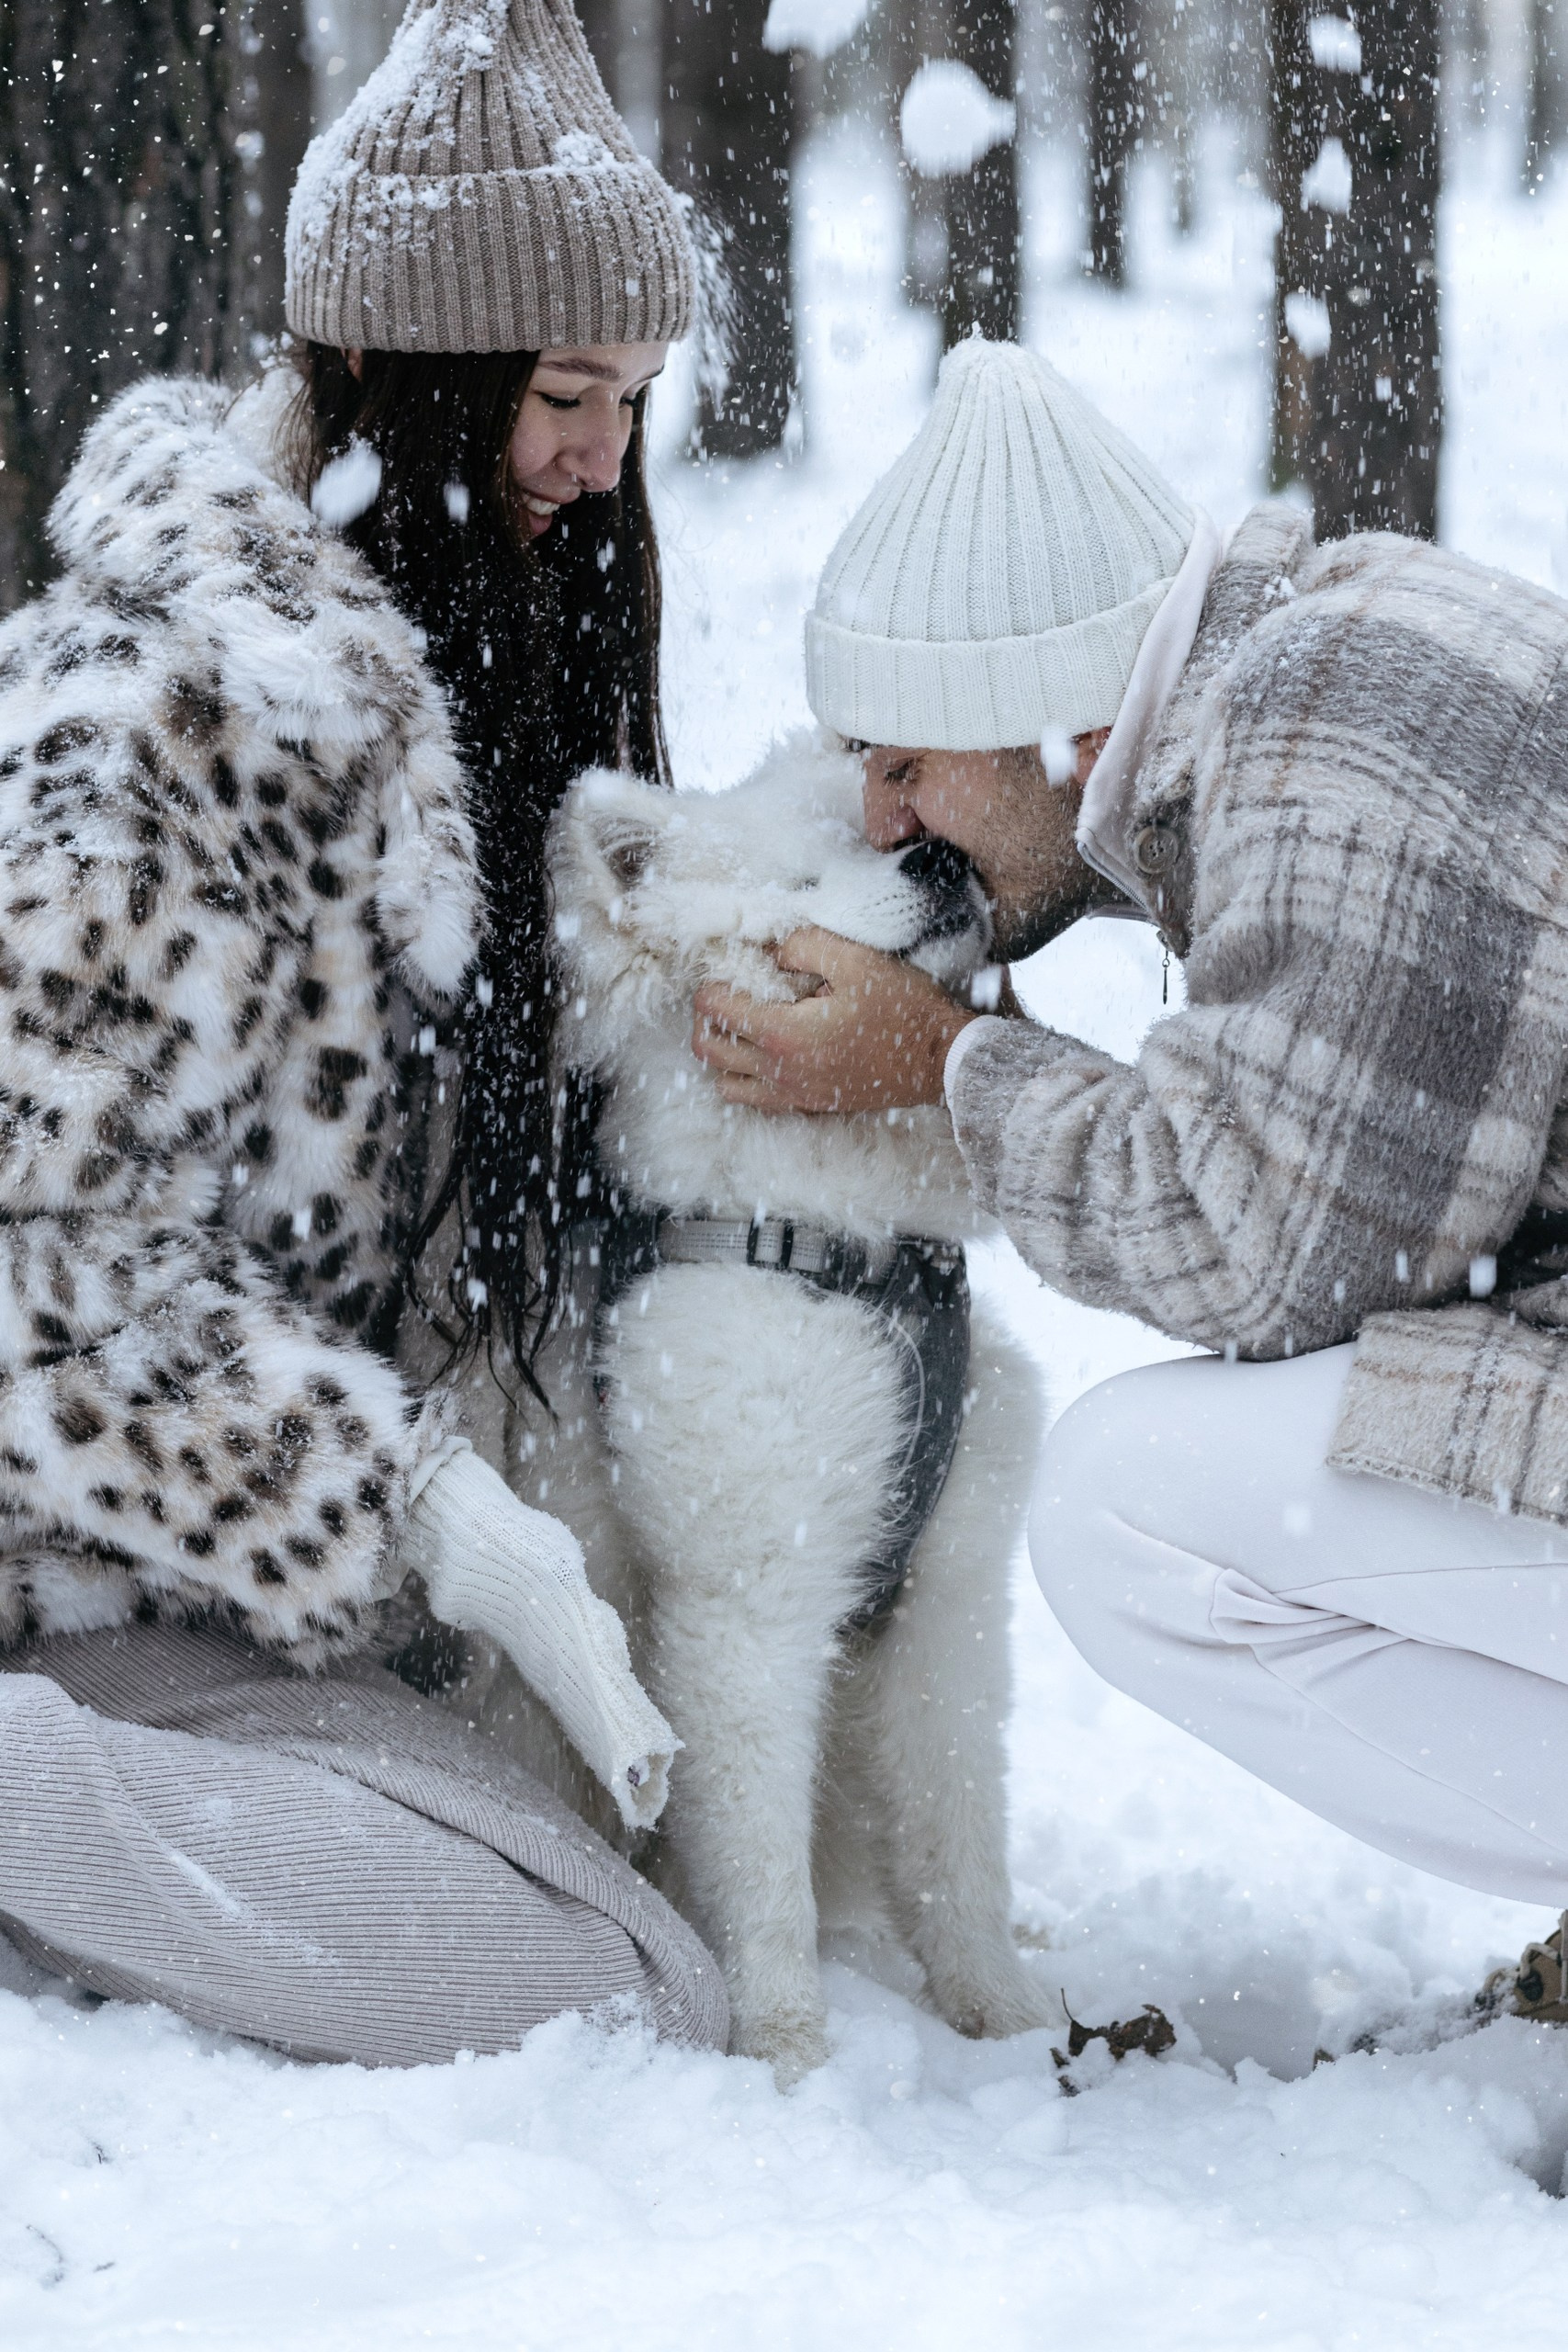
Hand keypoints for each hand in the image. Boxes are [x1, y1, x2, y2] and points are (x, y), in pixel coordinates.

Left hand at [691, 926, 979, 1115]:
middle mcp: (779, 1071)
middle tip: (731, 991)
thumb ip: (802, 945)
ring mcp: (792, 1094)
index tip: (732, 966)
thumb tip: (771, 951)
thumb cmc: (903, 1008)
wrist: (941, 1060)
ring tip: (745, 1023)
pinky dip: (746, 1077)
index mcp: (783, 1033)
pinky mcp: (808, 1105)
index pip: (714, 1008)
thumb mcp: (855, 960)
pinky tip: (767, 1052)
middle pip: (707, 1048)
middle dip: (708, 1016)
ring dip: (723, 1050)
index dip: (713, 980)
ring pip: (723, 1081)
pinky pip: (753, 1099)